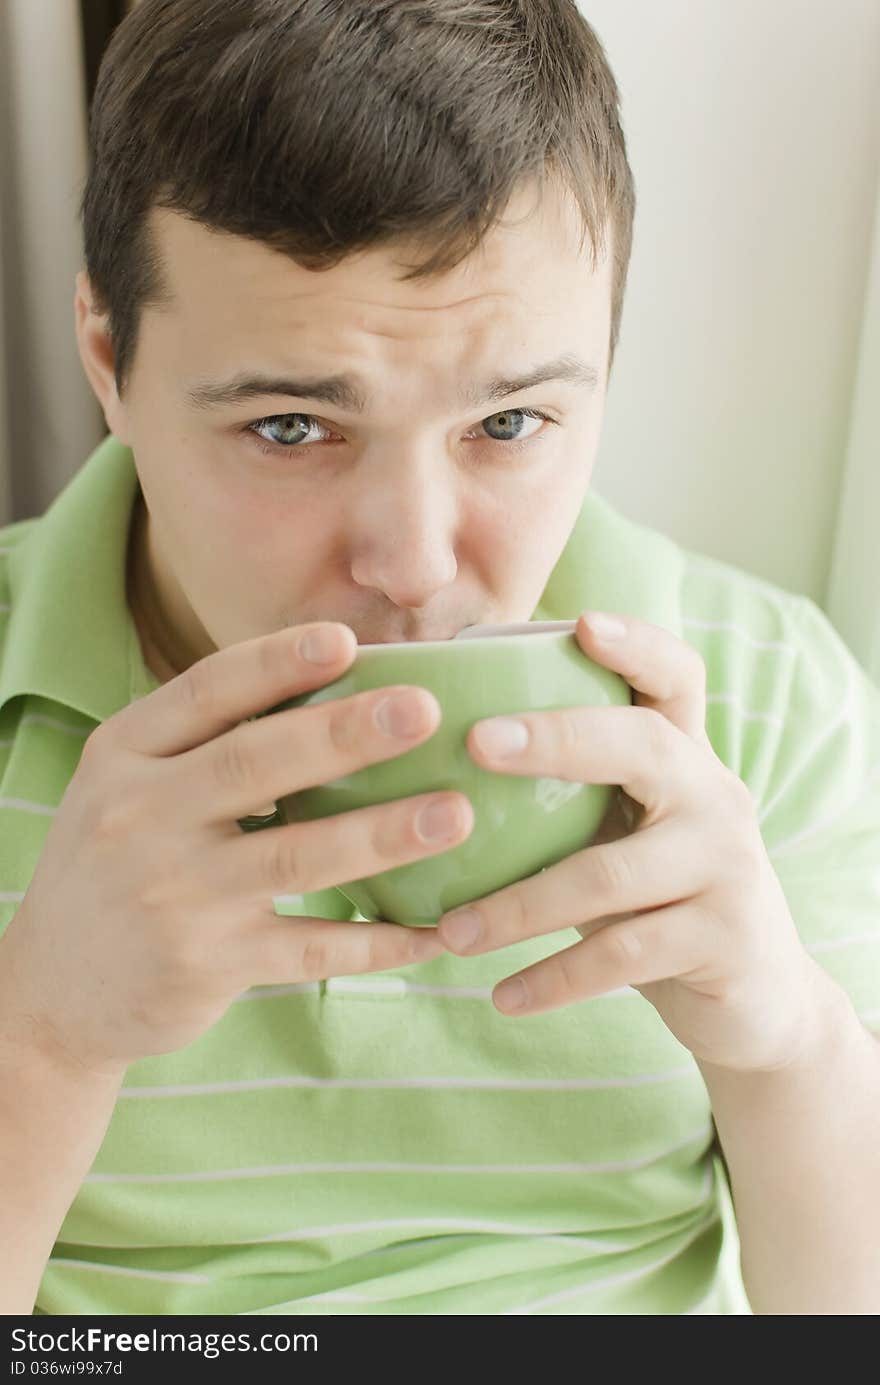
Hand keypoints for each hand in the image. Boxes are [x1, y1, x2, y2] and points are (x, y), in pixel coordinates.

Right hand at [0, 624, 471, 1077]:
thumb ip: (205, 741)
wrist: (55, 991)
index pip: (205, 691)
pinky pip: (310, 949)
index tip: (346, 639)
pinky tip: (432, 931)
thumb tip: (332, 680)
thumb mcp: (129, 786)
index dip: (277, 662)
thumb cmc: (119, 864)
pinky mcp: (207, 964)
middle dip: (346, 733)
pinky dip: (376, 944)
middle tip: (424, 710)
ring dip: (382, 833)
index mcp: (124, 754)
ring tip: (455, 814)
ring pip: (295, 856)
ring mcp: (174, 895)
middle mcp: (141, 816)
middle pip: (255, 762)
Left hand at [438, 610, 821, 1073]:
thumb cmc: (654, 900)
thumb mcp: (622, 836)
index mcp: (685, 759)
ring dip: (519, 907)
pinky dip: (555, 978)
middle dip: (557, 738)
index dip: (636, 644)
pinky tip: (503, 996)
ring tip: (451, 933)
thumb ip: (563, 800)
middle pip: (641, 745)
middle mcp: (715, 797)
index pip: (676, 679)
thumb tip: (426, 772)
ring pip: (609, 874)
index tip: (581, 622)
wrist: (756, 998)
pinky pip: (624, 955)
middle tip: (476, 743)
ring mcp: (727, 866)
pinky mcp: (725, 938)